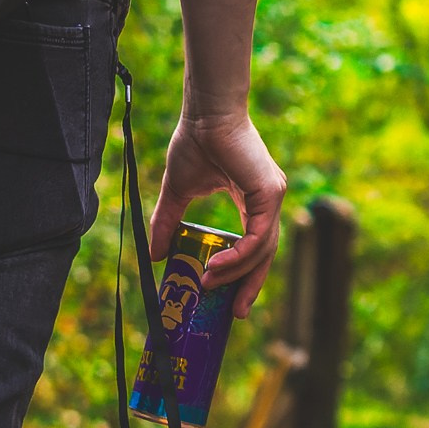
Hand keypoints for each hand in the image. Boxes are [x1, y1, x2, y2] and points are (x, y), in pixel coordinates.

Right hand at [149, 110, 285, 313]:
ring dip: (237, 273)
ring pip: (262, 250)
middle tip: (235, 313)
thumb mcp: (178, 191)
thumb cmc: (194, 143)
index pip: (256, 246)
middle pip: (265, 255)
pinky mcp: (270, 192)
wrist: (204, 114)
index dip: (244, 273)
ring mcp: (273, 196)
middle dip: (250, 285)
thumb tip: (155, 256)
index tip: (228, 298)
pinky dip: (240, 257)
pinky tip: (216, 266)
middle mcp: (268, 200)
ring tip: (209, 284)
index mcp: (253, 200)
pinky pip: (258, 237)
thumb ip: (168, 222)